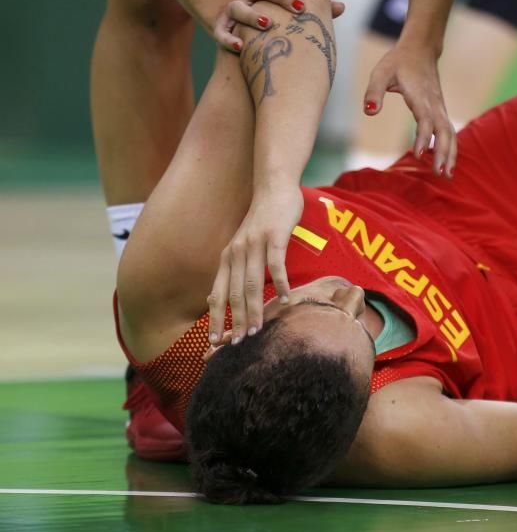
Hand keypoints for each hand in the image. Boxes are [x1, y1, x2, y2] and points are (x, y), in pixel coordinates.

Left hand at [207, 184, 303, 344]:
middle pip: (234, 294)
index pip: (218, 294)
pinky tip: (286, 298)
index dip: (216, 318)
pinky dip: (281, 283)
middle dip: (235, 321)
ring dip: (254, 309)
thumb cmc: (264, 219)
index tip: (215, 341)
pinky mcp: (274, 236)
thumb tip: (239, 294)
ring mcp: (255, 244)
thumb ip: (241, 267)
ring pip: (252, 284)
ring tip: (258, 330)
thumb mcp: (245, 245)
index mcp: (228, 258)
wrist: (274, 186)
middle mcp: (236, 253)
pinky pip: (276, 264)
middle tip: (238, 344)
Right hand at [213, 0, 345, 52]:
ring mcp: (234, 8)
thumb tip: (341, 6)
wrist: (249, 41)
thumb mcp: (296, 15)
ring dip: (253, 14)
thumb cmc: (280, 26)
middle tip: (301, 8)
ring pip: (238, 6)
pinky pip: (221, 31)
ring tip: (269, 24)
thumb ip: (317, 9)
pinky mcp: (222, 27)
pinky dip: (228, 37)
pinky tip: (240, 47)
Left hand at [364, 44, 456, 176]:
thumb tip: (369, 112)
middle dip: (444, 153)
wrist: (420, 49)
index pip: (425, 120)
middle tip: (440, 174)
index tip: (419, 155)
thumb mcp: (380, 72)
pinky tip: (446, 162)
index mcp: (420, 96)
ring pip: (450, 133)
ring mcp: (440, 108)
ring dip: (450, 154)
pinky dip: (450, 147)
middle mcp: (434, 104)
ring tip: (447, 175)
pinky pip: (449, 131)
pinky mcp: (440, 111)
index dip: (423, 138)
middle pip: (444, 131)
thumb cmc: (398, 61)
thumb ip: (373, 92)